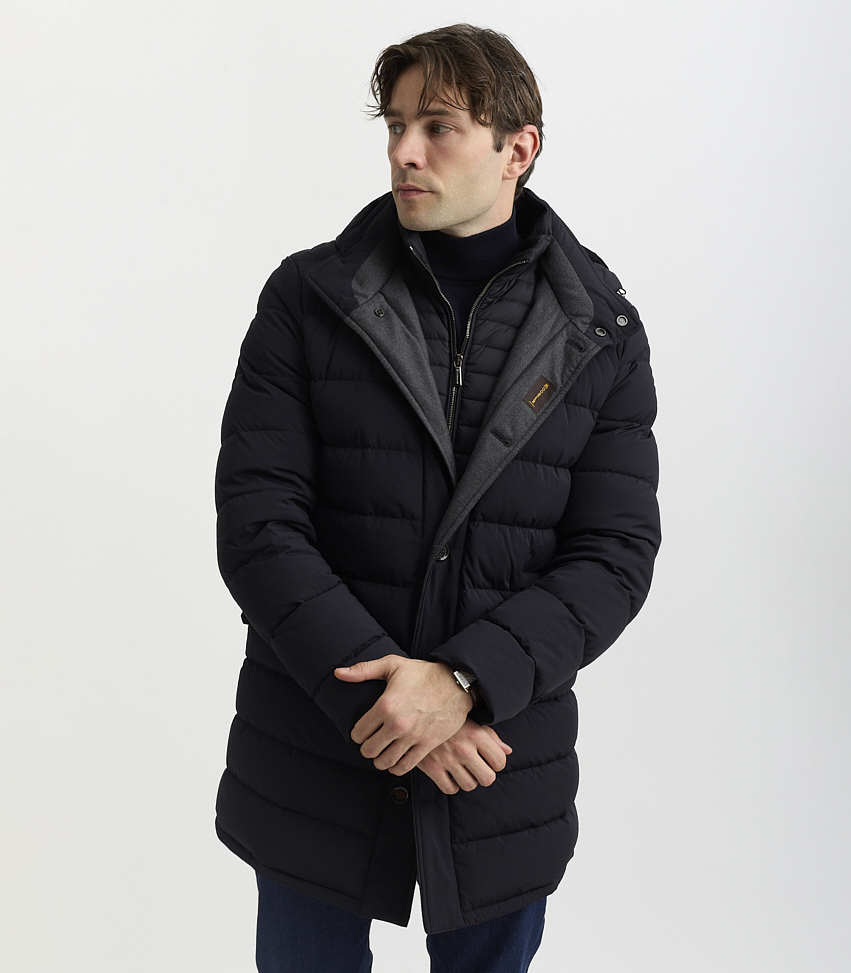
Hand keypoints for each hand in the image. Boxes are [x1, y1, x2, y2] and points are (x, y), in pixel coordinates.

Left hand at [334, 656, 472, 774]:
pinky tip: (396, 760)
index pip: (358, 733)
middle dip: (367, 748)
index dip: (357, 734)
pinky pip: (404, 766)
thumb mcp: (392, 665)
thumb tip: (338, 673)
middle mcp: (396, 724)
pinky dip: (396, 767)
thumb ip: (363, 670)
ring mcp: (412, 737)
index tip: (363, 732)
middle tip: (371, 743)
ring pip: (384, 762)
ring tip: (382, 752)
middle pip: (369, 750)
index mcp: (384, 705)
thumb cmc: (423, 673)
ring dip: (380, 760)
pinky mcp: (427, 745)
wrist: (457, 683)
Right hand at [418, 721, 511, 794]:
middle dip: (485, 775)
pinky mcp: (432, 767)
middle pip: (487, 779)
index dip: (497, 763)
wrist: (418, 714)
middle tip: (478, 768)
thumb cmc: (448, 717)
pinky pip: (450, 788)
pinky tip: (450, 774)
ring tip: (463, 770)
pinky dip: (452, 785)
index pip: (499, 761)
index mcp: (476, 734)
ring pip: (469, 786)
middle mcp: (463, 748)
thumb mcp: (472, 720)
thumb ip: (491, 736)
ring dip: (468, 780)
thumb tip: (507, 751)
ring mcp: (447, 759)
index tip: (490, 760)